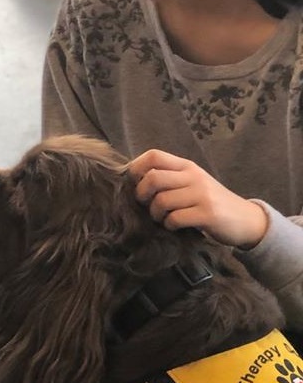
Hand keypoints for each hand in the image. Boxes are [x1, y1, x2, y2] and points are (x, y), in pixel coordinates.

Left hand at [129, 149, 268, 248]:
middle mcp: (194, 176)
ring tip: (164, 219)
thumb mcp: (192, 183)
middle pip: (152, 178)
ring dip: (156, 214)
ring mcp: (202, 194)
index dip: (136, 168)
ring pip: (161, 201)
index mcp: (187, 166)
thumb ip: (170, 179)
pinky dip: (169, 225)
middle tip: (146, 206)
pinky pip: (175, 219)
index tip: (134, 184)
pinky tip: (176, 227)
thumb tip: (134, 182)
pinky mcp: (208, 214)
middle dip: (142, 195)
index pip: (153, 155)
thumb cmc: (211, 202)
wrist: (246, 219)